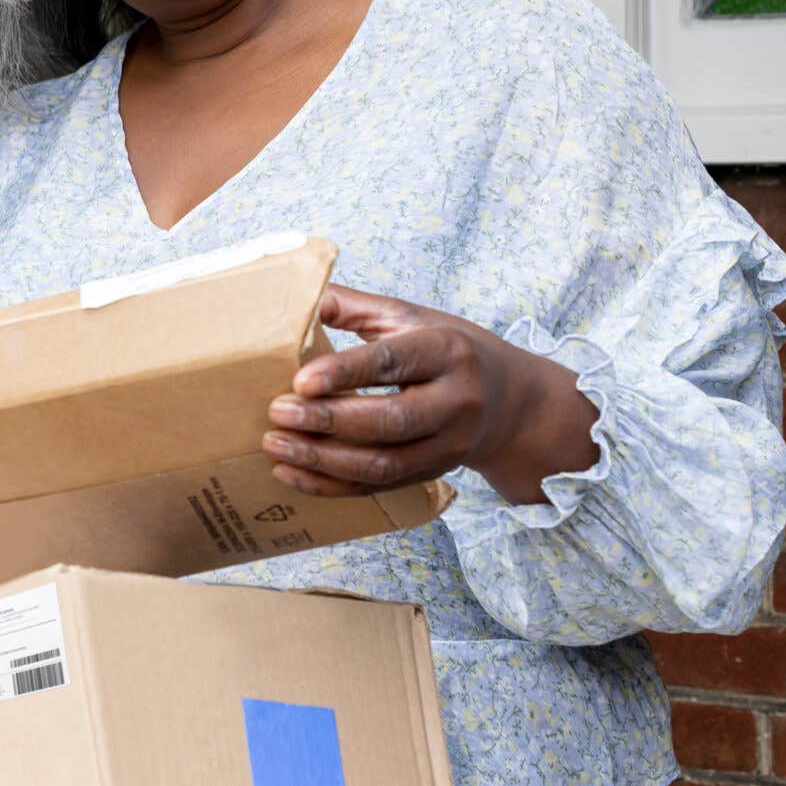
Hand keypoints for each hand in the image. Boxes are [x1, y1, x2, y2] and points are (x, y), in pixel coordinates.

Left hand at [263, 284, 598, 504]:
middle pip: (390, 420)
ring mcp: (447, 446)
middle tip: (278, 413)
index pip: (393, 364)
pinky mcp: (432, 474)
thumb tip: (298, 297)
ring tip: (275, 444)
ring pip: (383, 464)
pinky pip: (377, 487)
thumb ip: (355, 308)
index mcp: (448, 351)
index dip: (345, 373)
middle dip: (329, 421)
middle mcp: (455, 402)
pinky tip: (291, 472)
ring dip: (323, 460)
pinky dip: (330, 485)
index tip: (300, 381)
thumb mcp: (412, 317)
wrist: (510, 403)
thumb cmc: (449, 349)